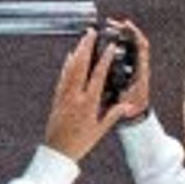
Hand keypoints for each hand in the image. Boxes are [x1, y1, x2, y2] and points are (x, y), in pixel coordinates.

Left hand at [41, 18, 150, 160]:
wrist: (57, 151)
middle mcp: (74, 96)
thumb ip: (112, 115)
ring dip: (77, 52)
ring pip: (70, 69)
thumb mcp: (100, 131)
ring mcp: (64, 95)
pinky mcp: (57, 98)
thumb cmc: (80, 143)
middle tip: (91, 32)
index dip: (104, 60)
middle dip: (86, 47)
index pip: (98, 76)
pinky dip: (67, 65)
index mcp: (88, 103)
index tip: (110, 47)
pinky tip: (70, 57)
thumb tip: (127, 105)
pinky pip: (62, 77)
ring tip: (83, 39)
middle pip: (81, 66)